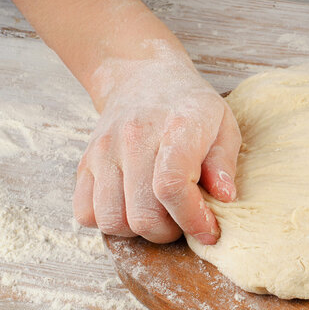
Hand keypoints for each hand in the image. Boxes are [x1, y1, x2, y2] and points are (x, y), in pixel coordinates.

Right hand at [73, 52, 240, 243]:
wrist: (142, 78)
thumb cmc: (189, 106)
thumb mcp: (223, 124)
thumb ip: (224, 163)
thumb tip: (224, 198)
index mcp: (176, 128)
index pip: (172, 186)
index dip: (192, 219)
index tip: (209, 231)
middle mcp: (134, 139)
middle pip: (143, 214)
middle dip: (170, 231)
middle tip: (183, 220)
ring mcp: (103, 152)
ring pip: (113, 221)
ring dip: (139, 231)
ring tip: (158, 213)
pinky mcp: (84, 164)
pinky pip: (86, 213)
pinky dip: (109, 221)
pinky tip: (131, 206)